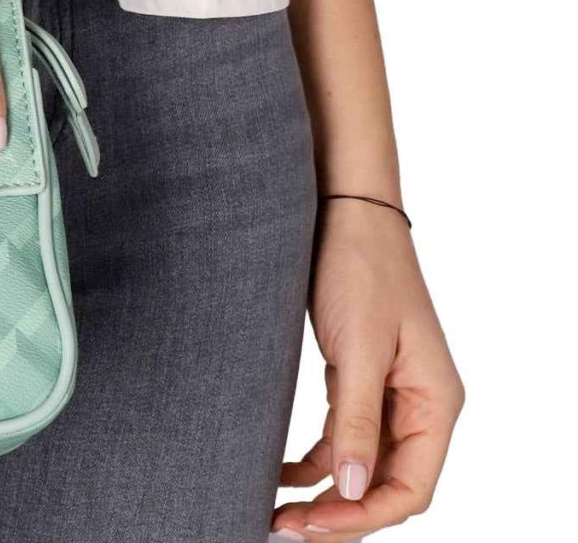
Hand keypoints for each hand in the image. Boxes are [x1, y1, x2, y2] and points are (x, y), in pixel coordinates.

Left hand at [272, 200, 463, 534]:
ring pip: (361, 466)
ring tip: (278, 513)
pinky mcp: (359, 377)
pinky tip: (282, 473)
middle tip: (284, 529)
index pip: (409, 489)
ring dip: (325, 493)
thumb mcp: (359, 347)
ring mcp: (390, 393)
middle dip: (340, 513)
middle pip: (385, 485)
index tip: (312, 525)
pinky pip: (342, 437)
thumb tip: (350, 491)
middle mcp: (419, 405)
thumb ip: (356, 420)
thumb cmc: (361, 266)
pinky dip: (315, 460)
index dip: (362, 516)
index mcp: (436, 403)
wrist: (343, 205)